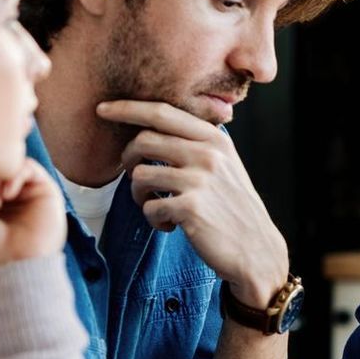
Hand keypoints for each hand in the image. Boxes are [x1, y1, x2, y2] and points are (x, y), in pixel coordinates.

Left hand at [98, 99, 288, 305]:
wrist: (256, 250)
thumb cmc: (234, 208)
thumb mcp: (226, 164)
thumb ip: (198, 142)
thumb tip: (154, 124)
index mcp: (214, 139)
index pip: (162, 112)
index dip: (127, 108)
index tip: (103, 108)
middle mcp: (207, 154)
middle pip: (143, 140)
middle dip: (128, 159)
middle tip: (136, 177)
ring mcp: (199, 180)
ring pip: (140, 175)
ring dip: (138, 194)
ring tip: (155, 204)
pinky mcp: (190, 208)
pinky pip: (149, 206)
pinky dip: (153, 219)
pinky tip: (169, 226)